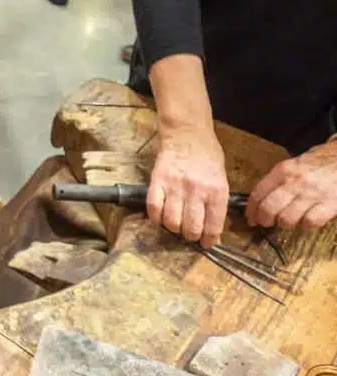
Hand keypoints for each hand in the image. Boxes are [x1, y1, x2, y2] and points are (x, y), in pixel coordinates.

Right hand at [147, 123, 229, 247]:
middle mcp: (196, 191)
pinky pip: (154, 208)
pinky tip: (160, 216)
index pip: (213, 226)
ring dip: (174, 228)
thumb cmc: (207, 154)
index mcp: (217, 190)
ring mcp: (175, 186)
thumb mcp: (221, 177)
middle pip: (191, 228)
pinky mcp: (157, 181)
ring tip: (175, 224)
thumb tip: (212, 226)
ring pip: (172, 221)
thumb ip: (216, 201)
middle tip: (190, 234)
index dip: (209, 239)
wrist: (187, 132)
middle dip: (191, 236)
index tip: (206, 243)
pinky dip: (156, 217)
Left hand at [246, 141, 336, 229]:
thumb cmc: (321, 160)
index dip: (251, 209)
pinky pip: (311, 222)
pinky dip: (307, 225)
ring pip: (287, 219)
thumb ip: (280, 178)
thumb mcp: (295, 163)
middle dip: (264, 219)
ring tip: (287, 221)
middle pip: (269, 208)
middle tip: (265, 223)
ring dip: (285, 224)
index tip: (250, 218)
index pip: (258, 193)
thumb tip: (263, 196)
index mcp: (283, 170)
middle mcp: (295, 182)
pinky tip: (307, 221)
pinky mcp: (330, 204)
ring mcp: (313, 194)